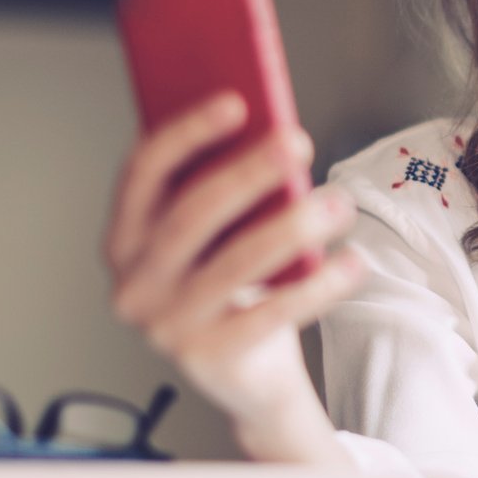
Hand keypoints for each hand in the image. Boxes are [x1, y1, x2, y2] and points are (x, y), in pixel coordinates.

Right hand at [103, 91, 364, 455]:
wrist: (246, 376)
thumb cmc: (229, 287)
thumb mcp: (215, 236)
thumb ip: (221, 187)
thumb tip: (267, 127)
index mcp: (124, 238)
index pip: (142, 173)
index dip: (186, 133)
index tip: (236, 101)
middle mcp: (134, 283)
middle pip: (191, 215)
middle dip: (247, 173)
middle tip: (296, 141)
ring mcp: (166, 327)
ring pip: (235, 264)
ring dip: (292, 227)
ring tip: (339, 203)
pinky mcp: (209, 360)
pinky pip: (270, 315)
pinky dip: (318, 286)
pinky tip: (352, 261)